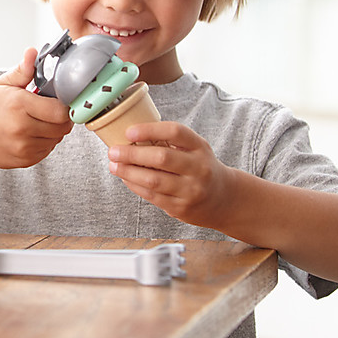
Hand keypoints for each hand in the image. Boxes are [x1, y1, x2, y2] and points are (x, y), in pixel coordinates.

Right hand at [0, 48, 73, 173]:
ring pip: (56, 139)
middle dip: (62, 118)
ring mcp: (23, 147)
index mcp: (19, 105)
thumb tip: (32, 52)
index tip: (59, 101)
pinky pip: (47, 150)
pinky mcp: (24, 160)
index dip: (65, 105)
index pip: (60, 111)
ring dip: (54, 130)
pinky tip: (32, 133)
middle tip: (52, 111)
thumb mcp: (3, 84)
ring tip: (40, 121)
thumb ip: (22, 70)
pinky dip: (45, 142)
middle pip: (63, 127)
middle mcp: (22, 129)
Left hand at [108, 121, 232, 229]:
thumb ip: (170, 142)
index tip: (129, 131)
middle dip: (132, 154)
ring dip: (128, 172)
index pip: (175, 132)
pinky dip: (135, 186)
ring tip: (114, 165)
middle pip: (161, 157)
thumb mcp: (194, 149)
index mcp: (200, 147)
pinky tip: (126, 178)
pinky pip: (152, 196)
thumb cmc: (201, 167)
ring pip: (153, 180)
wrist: (224, 198)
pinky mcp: (181, 207)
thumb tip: (131, 136)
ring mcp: (191, 190)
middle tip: (113, 151)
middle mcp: (198, 168)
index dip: (150, 130)